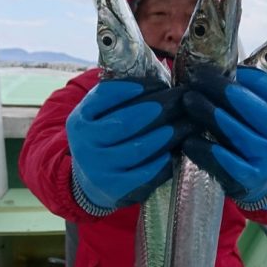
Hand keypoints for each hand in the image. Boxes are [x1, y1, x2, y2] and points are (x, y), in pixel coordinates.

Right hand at [66, 78, 190, 208]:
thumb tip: (160, 75)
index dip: (132, 88)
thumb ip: (118, 98)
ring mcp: (99, 168)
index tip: (159, 83)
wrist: (89, 181)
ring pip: (137, 149)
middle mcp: (85, 144)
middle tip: (182, 100)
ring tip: (187, 124)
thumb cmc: (105, 139)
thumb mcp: (100, 117)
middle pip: (125, 122)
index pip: (104, 96)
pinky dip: (163, 162)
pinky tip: (176, 151)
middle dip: (157, 109)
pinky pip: (144, 174)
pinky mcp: (115, 190)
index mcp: (80, 119)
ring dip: (166, 134)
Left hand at [182, 65, 266, 206]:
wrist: (265, 181)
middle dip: (217, 89)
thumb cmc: (256, 138)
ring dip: (207, 113)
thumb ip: (247, 95)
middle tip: (195, 79)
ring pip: (233, 130)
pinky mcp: (249, 178)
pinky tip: (187, 139)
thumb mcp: (263, 116)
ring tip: (188, 101)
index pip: (264, 86)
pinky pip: (223, 160)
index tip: (211, 68)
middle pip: (247, 105)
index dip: (237, 74)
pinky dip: (204, 149)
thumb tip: (214, 68)